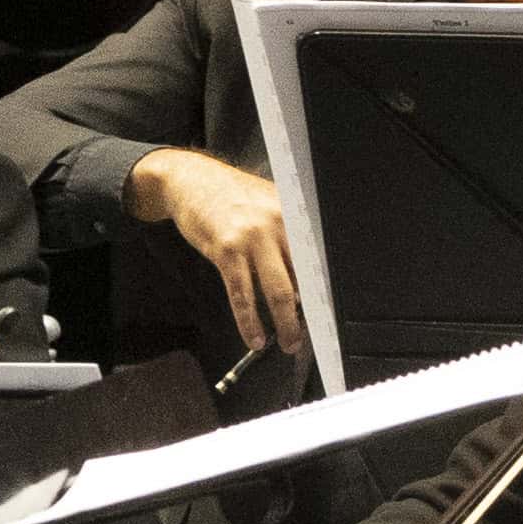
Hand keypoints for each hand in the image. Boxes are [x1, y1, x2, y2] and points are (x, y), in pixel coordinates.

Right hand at [129, 151, 305, 363]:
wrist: (191, 180)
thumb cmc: (235, 197)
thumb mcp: (271, 206)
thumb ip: (289, 237)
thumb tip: (306, 281)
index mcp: (295, 215)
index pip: (318, 259)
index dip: (326, 290)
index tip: (331, 314)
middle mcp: (279, 224)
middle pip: (305, 277)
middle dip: (312, 311)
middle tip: (315, 334)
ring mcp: (252, 238)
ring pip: (277, 290)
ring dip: (285, 323)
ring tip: (288, 343)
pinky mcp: (226, 250)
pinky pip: (242, 294)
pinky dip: (249, 320)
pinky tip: (254, 337)